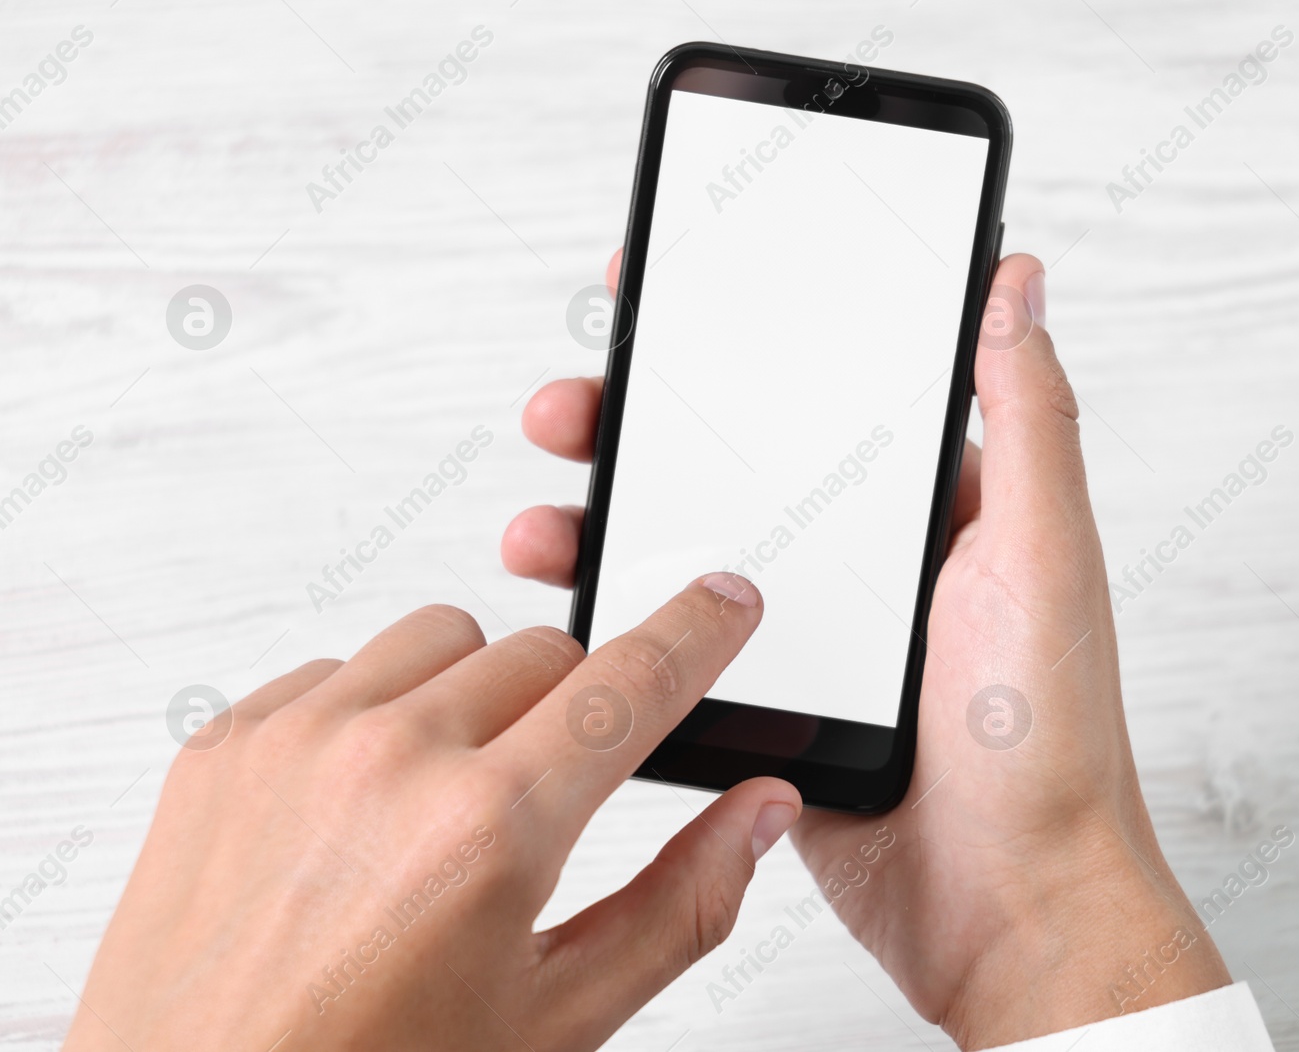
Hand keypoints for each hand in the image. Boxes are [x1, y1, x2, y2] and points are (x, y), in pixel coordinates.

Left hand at [64, 581, 800, 1050]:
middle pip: (544, 652)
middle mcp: (391, 759)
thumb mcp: (556, 1020)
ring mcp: (297, 739)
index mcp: (490, 830)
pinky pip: (340, 667)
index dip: (698, 633)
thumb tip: (759, 812)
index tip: (725, 602)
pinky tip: (359, 810)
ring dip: (471, 697)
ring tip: (443, 803)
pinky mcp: (226, 740)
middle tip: (541, 805)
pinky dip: (373, 714)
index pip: (633, 683)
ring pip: (443, 638)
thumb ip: (681, 904)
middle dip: (570, 712)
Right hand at [503, 250, 1231, 1047]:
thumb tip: (1016, 286)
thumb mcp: (1043, 552)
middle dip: (638, 427)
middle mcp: (860, 562)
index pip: (819, 395)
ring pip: (684, 553)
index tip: (664, 301)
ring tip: (546, 516)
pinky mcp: (765, 707)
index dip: (738, 343)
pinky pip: (674, 647)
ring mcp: (806, 635)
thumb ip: (1027, 417)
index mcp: (926, 509)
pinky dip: (615, 621)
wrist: (1009, 904)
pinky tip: (566, 608)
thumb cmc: (1046, 734)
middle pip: (727, 465)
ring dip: (605, 521)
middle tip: (571, 406)